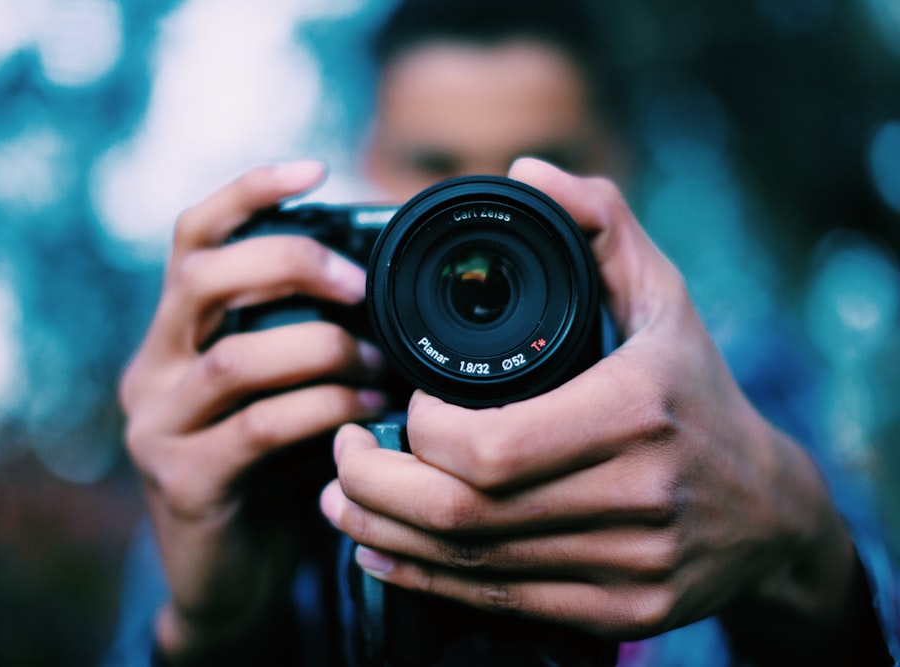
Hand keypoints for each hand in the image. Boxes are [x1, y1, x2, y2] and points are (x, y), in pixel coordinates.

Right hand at [119, 161, 387, 661]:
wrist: (228, 576)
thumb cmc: (269, 468)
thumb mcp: (278, 390)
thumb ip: (300, 338)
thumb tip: (380, 282)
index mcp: (175, 334)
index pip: (193, 239)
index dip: (248, 193)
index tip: (314, 168)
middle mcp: (153, 369)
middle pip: (203, 278)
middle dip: (292, 265)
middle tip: (359, 286)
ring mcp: (159, 427)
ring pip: (238, 358)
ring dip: (323, 350)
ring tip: (378, 361)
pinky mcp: (185, 482)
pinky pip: (260, 428)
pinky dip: (322, 409)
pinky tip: (364, 411)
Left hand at [321, 158, 877, 662]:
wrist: (768, 509)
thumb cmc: (699, 392)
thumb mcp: (664, 298)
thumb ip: (600, 223)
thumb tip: (527, 171)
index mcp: (635, 411)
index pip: (486, 444)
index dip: (416, 430)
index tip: (399, 402)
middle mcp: (634, 495)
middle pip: (463, 512)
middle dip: (374, 486)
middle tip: (340, 451)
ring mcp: (628, 564)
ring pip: (470, 564)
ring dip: (383, 533)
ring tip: (340, 501)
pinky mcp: (621, 610)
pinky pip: (499, 603)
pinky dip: (425, 580)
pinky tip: (382, 552)